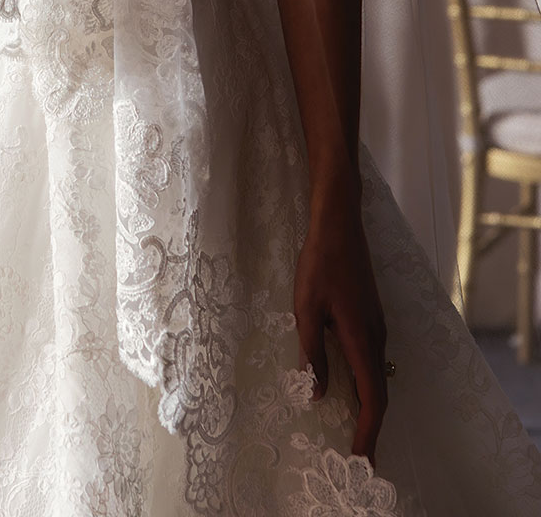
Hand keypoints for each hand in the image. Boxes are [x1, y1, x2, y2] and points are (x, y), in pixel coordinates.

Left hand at [294, 193, 387, 467]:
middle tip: (358, 460)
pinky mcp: (371, 317)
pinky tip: (351, 392)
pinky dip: (366, 386)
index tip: (362, 461)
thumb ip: (311, 353)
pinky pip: (372, 361)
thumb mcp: (305, 309)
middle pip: (379, 394)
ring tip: (354, 434)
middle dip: (370, 429)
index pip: (372, 398)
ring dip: (368, 409)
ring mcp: (376, 326)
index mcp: (361, 339)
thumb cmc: (318, 263)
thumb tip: (315, 394)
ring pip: (376, 377)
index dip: (368, 432)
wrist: (340, 223)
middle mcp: (376, 337)